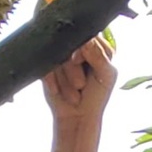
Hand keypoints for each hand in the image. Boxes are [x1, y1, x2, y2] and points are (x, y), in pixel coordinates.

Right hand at [41, 35, 115, 151]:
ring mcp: (61, 56)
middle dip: (73, 69)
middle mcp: (78, 48)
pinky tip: (58, 92)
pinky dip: (52, 81)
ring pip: (56, 57)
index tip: (82, 62)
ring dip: (64, 80)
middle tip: (81, 85)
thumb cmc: (96, 96)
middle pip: (69, 45)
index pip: (87, 35)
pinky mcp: (47, 66)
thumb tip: (86, 41)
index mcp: (97, 46)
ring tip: (74, 92)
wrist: (77, 116)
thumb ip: (99, 57)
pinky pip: (45, 67)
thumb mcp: (105, 76)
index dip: (83, 48)